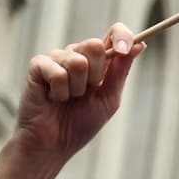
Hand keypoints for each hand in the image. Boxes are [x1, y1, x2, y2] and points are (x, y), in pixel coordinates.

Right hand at [13, 28, 144, 171]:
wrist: (53, 145)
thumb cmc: (80, 124)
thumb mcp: (108, 100)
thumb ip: (121, 72)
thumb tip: (140, 44)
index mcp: (98, 62)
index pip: (113, 34)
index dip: (121, 36)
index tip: (124, 49)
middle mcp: (77, 55)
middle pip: (95, 45)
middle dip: (95, 75)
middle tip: (84, 94)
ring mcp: (56, 58)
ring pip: (77, 61)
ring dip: (76, 89)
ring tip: (66, 100)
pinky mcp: (38, 65)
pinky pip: (58, 72)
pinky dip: (59, 92)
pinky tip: (53, 99)